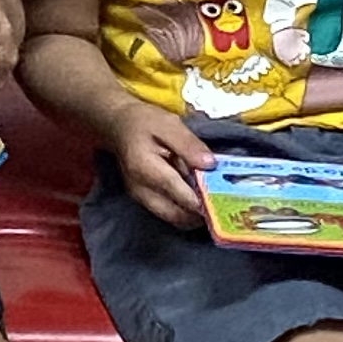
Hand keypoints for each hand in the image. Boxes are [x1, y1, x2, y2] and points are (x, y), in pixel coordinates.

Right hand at [107, 100, 211, 230]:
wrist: (117, 126)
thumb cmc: (143, 122)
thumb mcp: (168, 124)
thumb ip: (189, 144)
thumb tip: (210, 164)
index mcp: (145, 169)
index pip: (180, 194)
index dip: (203, 200)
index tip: (225, 200)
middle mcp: (141, 190)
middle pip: (177, 215)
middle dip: (201, 213)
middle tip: (222, 203)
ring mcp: (140, 198)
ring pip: (173, 219)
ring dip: (194, 214)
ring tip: (211, 200)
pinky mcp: (143, 200)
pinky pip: (169, 214)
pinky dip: (185, 211)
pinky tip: (197, 197)